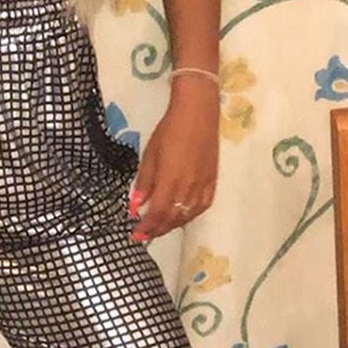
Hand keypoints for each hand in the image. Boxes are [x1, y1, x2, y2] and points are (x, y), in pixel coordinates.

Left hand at [130, 81, 219, 241]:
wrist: (198, 112)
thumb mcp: (150, 155)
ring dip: (172, 225)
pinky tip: (182, 216)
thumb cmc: (169, 130)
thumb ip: (144, 183)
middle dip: (157, 229)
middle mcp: (188, 188)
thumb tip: (135, 206)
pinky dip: (190, 215)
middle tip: (145, 235)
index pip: (157, 214)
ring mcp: (203, 185)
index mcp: (170, 181)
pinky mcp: (212, 180)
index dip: (146, 227)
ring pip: (187, 215)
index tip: (136, 234)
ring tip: (161, 227)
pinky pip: (202, 206)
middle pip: (172, 218)